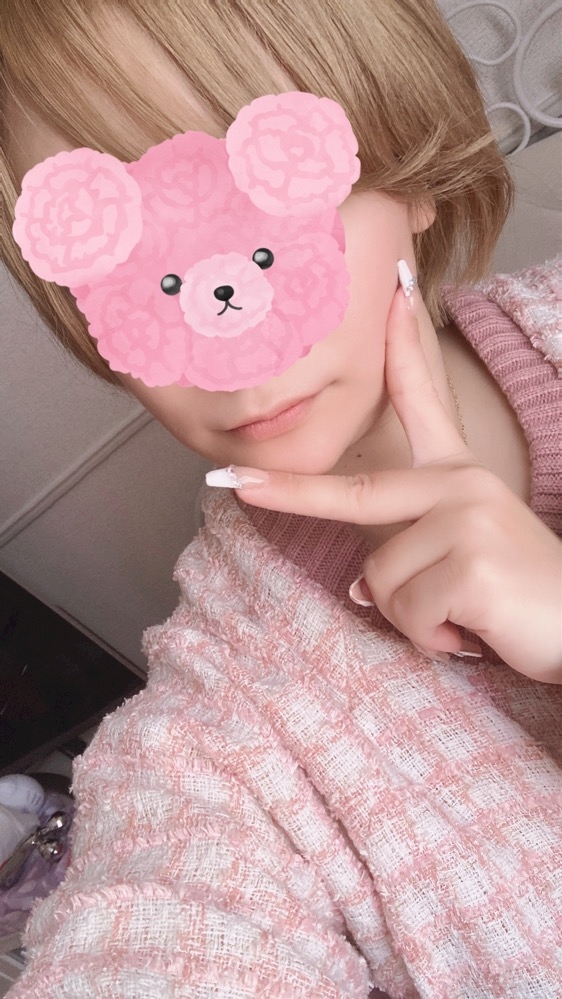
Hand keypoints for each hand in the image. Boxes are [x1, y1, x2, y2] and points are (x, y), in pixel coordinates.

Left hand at [209, 285, 561, 681]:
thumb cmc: (522, 597)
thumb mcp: (468, 555)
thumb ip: (413, 553)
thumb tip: (358, 585)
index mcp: (461, 476)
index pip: (426, 400)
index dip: (403, 349)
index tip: (392, 294)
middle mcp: (462, 485)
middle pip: (356, 494)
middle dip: (289, 491)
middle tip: (231, 485)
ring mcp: (467, 518)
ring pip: (379, 580)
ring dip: (411, 618)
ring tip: (463, 617)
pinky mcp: (471, 562)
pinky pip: (406, 612)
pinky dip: (431, 638)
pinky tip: (471, 632)